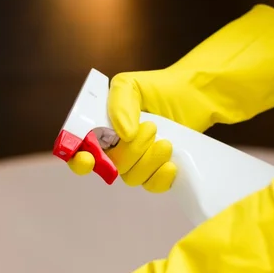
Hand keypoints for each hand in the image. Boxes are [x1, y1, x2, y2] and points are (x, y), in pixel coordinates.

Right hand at [69, 4, 273, 191]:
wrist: (194, 96)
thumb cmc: (159, 88)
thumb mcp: (131, 85)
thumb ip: (119, 103)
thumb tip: (122, 134)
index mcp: (101, 130)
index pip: (80, 152)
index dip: (79, 161)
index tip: (89, 159)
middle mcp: (115, 150)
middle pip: (110, 167)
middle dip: (130, 151)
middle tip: (151, 127)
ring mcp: (137, 164)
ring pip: (131, 178)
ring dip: (149, 161)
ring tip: (166, 141)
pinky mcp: (157, 173)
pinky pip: (151, 187)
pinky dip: (160, 178)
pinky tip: (171, 164)